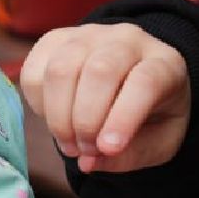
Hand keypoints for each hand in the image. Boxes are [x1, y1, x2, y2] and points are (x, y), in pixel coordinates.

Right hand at [20, 23, 191, 173]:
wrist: (131, 80)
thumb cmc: (151, 114)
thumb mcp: (158, 143)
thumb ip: (129, 156)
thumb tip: (88, 163)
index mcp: (164, 63)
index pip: (145, 81)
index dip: (123, 117)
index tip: (107, 149)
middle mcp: (127, 39)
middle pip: (99, 70)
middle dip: (85, 120)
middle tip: (85, 151)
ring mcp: (87, 34)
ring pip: (62, 68)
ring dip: (59, 115)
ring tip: (69, 143)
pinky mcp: (54, 39)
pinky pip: (34, 70)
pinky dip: (38, 104)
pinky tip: (54, 119)